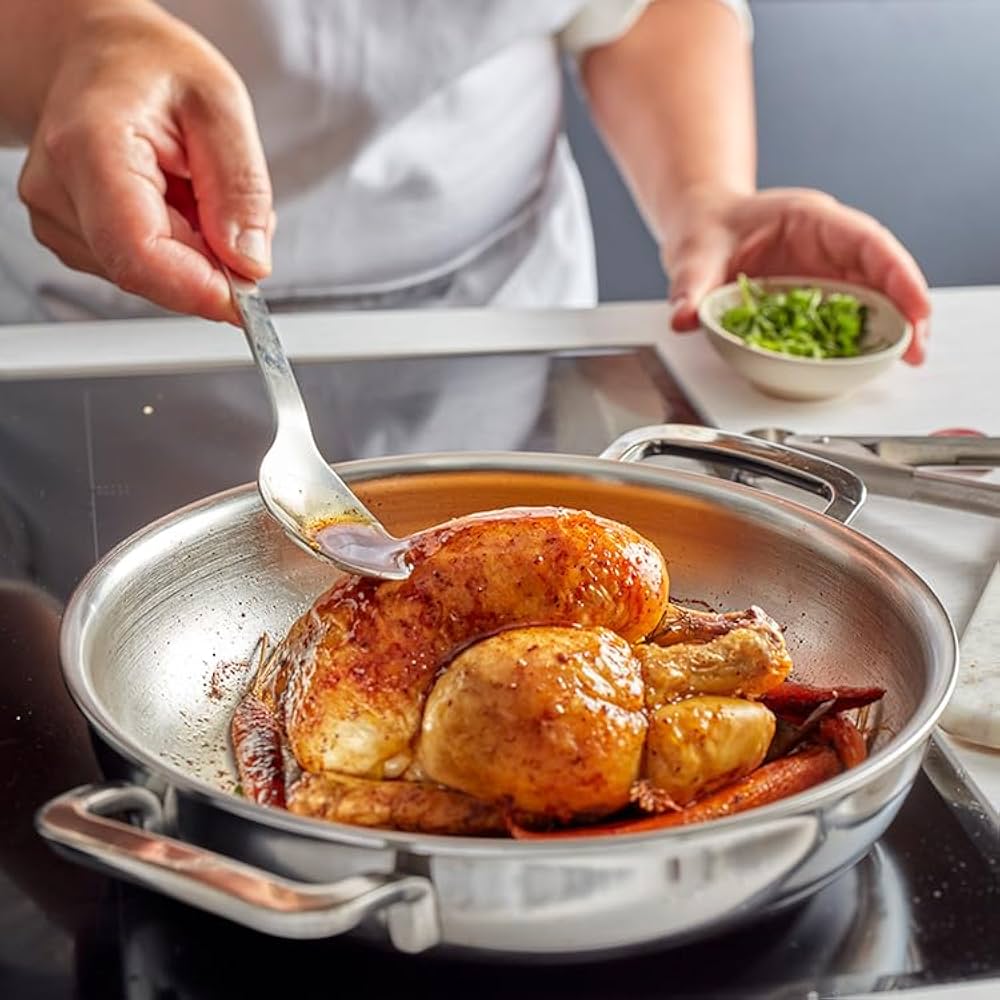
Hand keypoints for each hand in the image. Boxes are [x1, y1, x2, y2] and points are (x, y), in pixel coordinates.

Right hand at [17, 5, 272, 321]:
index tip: (247, 293)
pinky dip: (172, 249)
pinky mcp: (66, 234)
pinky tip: (171, 201)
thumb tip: (248, 263)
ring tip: (190, 188)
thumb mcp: (222, 106)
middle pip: (147, 272)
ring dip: (191, 252)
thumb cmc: (152, 67)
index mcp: (91, 146)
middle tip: (228, 207)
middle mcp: (57, 188)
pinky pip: (137, 267)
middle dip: (206, 262)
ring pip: (146, 275)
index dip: (200, 289)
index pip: (140, 254)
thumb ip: (241, 188)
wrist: (99, 53)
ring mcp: (54, 216)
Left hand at [661, 188, 931, 364]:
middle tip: (916, 349)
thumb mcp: (695, 254)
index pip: (865, 242)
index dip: (896, 273)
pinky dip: (861, 337)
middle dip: (906, 308)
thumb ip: (691, 286)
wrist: (702, 229)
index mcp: (810, 219)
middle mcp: (828, 245)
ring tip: (907, 359)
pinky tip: (872, 360)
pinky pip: (848, 315)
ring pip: (872, 295)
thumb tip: (683, 317)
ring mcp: (827, 270)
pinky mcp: (818, 296)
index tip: (915, 305)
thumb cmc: (708, 229)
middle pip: (881, 272)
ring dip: (891, 326)